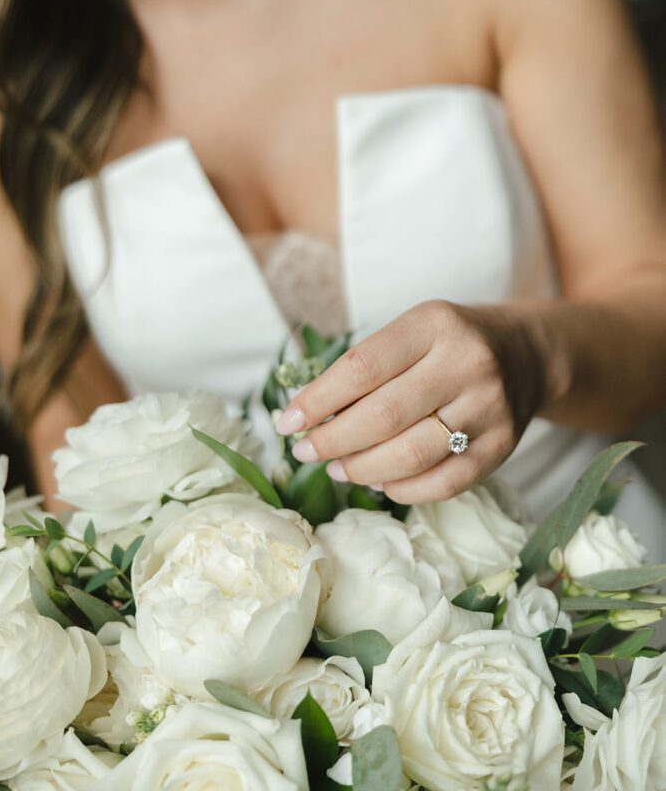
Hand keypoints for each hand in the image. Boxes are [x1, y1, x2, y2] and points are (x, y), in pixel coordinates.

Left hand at [274, 300, 547, 502]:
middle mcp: (467, 363)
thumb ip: (366, 366)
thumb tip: (305, 414)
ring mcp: (489, 408)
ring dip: (362, 468)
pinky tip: (378, 481)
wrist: (527, 355)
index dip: (318, 400)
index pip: (362, 368)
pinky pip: (443, 483)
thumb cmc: (450, 343)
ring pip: (411, 454)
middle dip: (332, 440)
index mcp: (434, 325)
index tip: (287, 422)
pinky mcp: (502, 447)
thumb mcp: (412, 330)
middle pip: (383, 416)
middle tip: (305, 451)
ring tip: (336, 468)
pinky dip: (402, 488)